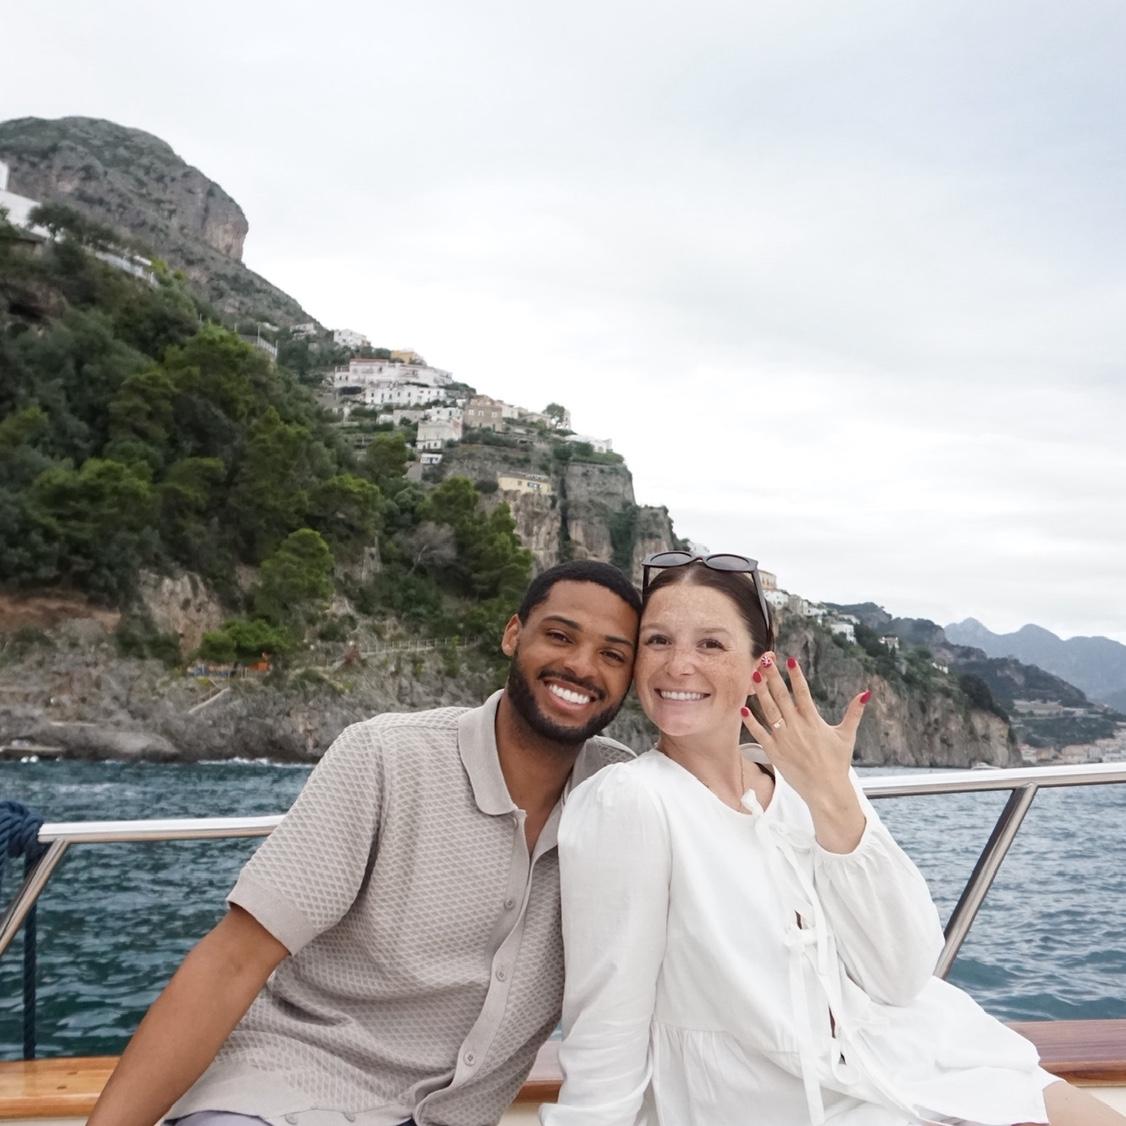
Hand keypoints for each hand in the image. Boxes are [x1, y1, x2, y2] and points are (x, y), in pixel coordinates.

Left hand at [740, 653, 870, 851]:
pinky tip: (743, 709)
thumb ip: (854, 712)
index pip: (802, 692)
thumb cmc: (837, 762)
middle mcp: (797, 727)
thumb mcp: (846, 735)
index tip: (789, 660)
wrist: (826, 790)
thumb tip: (866, 693)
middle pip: (782, 696)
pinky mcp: (775, 752)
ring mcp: (784, 739)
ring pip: (769, 711)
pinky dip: (751, 722)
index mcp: (813, 721)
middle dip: (773, 677)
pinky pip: (760, 734)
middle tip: (764, 660)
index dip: (796, 675)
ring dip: (760, 692)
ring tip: (753, 676)